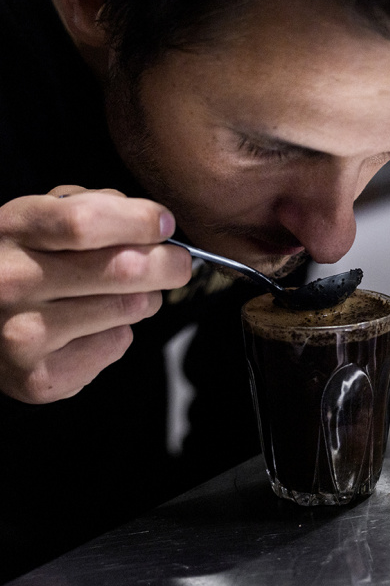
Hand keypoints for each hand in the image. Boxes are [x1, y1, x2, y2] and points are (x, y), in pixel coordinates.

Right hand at [0, 186, 191, 403]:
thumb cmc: (25, 261)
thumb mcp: (43, 217)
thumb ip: (93, 207)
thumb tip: (155, 223)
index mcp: (12, 230)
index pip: (87, 222)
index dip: (140, 221)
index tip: (163, 224)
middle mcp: (11, 281)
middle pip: (125, 269)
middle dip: (169, 264)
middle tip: (176, 263)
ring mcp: (22, 333)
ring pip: (132, 307)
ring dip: (144, 299)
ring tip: (119, 296)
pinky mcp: (40, 378)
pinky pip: (117, 343)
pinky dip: (118, 333)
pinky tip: (90, 329)